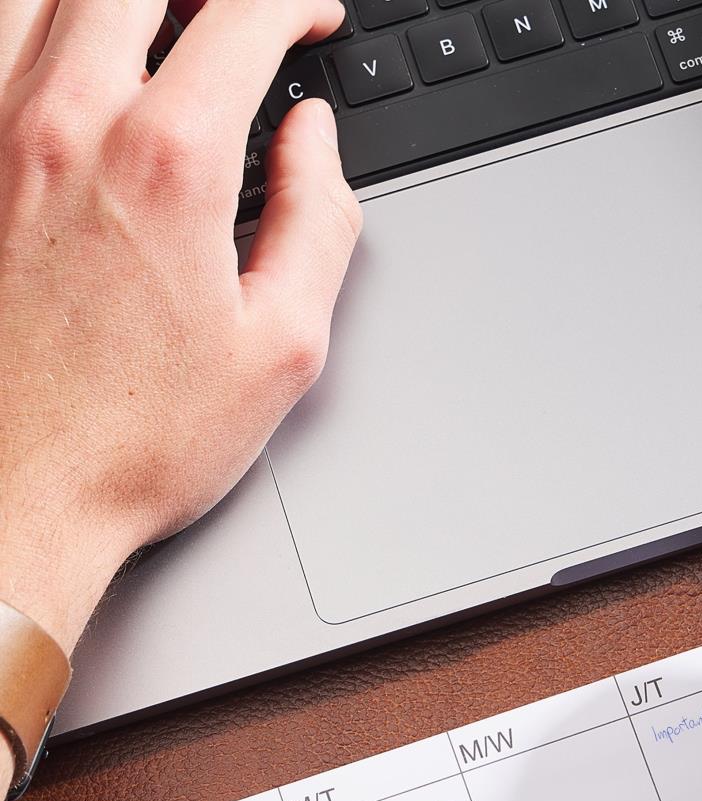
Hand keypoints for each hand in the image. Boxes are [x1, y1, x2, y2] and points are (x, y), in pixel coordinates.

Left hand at [0, 0, 360, 660]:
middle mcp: (68, 125)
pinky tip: (57, 50)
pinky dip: (29, 26)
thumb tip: (313, 141)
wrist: (20, 495)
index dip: (294, 2)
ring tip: (153, 19)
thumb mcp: (282, 347)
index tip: (315, 19)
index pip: (240, 18)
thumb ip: (317, 222)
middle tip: (239, 12)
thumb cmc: (142, 439)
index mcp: (168, 165)